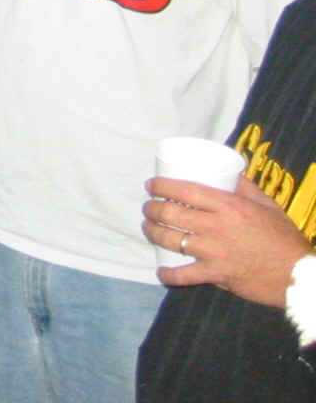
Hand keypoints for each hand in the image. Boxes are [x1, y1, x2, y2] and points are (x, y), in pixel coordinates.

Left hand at [142, 175, 311, 306]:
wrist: (299, 275)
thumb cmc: (284, 238)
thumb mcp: (268, 205)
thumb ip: (246, 188)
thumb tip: (230, 172)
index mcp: (229, 206)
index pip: (186, 189)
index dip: (162, 186)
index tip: (151, 185)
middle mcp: (216, 226)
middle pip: (171, 213)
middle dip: (152, 209)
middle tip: (149, 208)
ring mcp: (214, 251)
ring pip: (171, 239)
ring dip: (153, 233)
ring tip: (149, 228)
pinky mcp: (216, 274)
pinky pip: (184, 275)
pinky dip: (168, 274)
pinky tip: (161, 270)